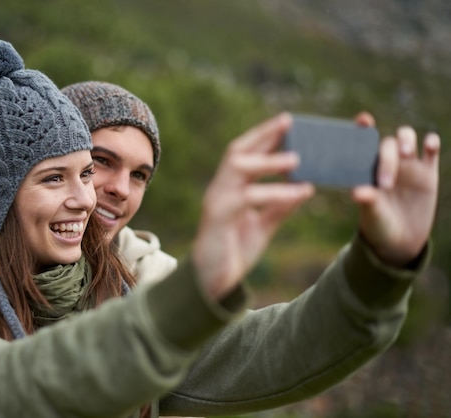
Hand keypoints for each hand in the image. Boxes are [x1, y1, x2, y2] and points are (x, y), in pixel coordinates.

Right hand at [192, 113, 313, 298]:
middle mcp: (219, 189)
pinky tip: (300, 192)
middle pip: (237, 151)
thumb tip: (307, 187)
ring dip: (268, 161)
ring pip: (238, 169)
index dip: (263, 135)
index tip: (288, 121)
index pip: (243, 153)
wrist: (212, 282)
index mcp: (228, 188)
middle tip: (289, 123)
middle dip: (263, 135)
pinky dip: (275, 193)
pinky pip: (247, 198)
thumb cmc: (234, 250)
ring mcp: (216, 201)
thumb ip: (280, 206)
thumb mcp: (263, 225)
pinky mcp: (218, 217)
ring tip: (297, 158)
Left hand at [353, 124, 439, 266]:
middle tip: (387, 183)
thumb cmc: (378, 225)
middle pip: (386, 143)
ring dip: (406, 139)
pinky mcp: (427, 172)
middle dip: (387, 157)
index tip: (364, 119)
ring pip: (406, 138)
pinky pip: (430, 151)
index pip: (362, 142)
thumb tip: (358, 192)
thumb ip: (368, 201)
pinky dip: (431, 143)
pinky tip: (429, 145)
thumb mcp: (371, 214)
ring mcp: (407, 165)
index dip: (362, 128)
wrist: (399, 241)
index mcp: (366, 168)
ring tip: (405, 153)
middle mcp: (385, 162)